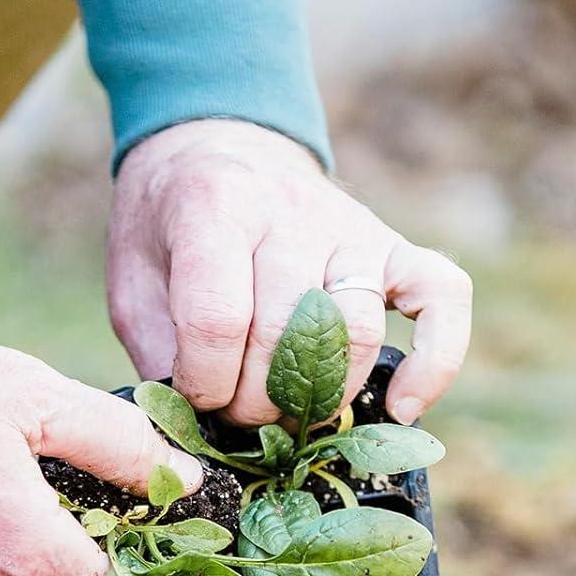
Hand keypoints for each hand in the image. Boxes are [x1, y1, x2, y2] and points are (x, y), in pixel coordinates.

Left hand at [108, 119, 472, 425]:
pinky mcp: (394, 245)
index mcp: (215, 208)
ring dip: (319, 397)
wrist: (212, 147)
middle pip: (290, 337)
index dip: (204, 383)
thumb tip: (199, 428)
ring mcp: (351, 227)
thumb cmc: (168, 234)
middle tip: (234, 413)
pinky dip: (435, 359)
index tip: (194, 396)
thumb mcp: (133, 286)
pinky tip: (401, 406)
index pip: (219, 321)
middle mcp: (291, 212)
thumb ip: (161, 354)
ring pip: (355, 333)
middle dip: (256, 403)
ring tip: (286, 413)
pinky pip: (443, 297)